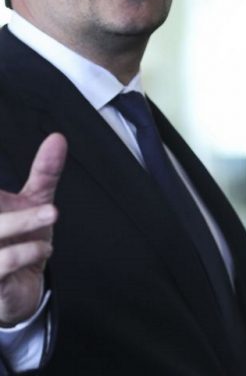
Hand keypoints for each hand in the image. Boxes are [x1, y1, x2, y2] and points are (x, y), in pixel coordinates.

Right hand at [0, 133, 65, 325]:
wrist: (20, 288)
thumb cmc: (21, 240)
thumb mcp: (35, 201)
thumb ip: (45, 171)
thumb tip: (58, 138)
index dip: (18, 210)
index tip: (28, 201)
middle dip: (23, 215)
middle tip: (51, 210)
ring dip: (27, 224)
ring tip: (50, 221)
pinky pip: (4, 262)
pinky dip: (30, 251)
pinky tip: (43, 248)